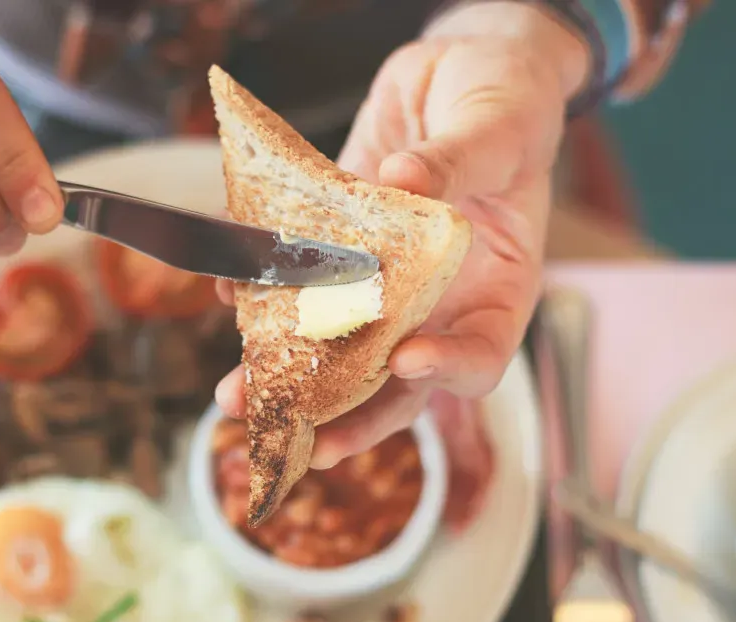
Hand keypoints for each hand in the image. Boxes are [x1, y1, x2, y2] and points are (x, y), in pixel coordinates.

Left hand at [217, 2, 588, 503]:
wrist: (460, 68)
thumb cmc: (506, 99)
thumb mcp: (498, 125)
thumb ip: (458, 160)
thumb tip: (404, 181)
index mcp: (498, 286)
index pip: (480, 354)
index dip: (447, 370)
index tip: (406, 361)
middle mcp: (440, 300)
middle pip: (398, 381)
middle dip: (347, 414)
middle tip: (299, 438)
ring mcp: (386, 282)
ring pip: (340, 348)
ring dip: (288, 376)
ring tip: (236, 395)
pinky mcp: (341, 251)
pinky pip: (303, 285)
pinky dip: (264, 295)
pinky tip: (229, 293)